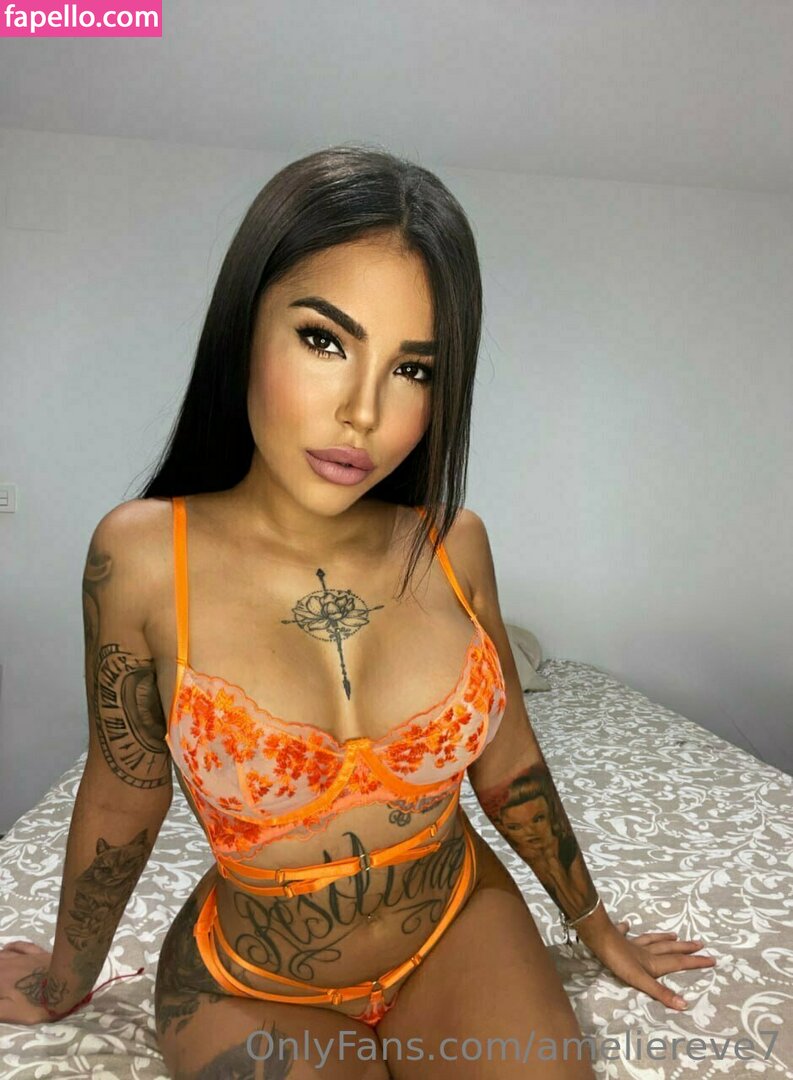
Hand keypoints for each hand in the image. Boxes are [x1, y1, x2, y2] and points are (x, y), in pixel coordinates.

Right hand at [0, 941, 54, 1024]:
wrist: (67, 984)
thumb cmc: (38, 1003)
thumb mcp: (10, 1013)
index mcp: (1, 981)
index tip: (0, 991)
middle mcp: (8, 966)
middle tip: (2, 982)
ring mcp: (24, 957)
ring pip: (3, 955)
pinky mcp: (38, 953)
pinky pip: (20, 946)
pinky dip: (10, 946)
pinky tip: (6, 946)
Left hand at [577, 918, 716, 1011]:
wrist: (599, 939)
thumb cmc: (619, 961)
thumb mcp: (641, 981)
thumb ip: (661, 993)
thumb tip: (685, 1005)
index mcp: (653, 962)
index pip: (679, 963)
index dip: (696, 962)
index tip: (712, 959)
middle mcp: (645, 951)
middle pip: (669, 949)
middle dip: (685, 948)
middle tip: (699, 943)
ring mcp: (631, 944)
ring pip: (651, 940)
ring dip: (663, 938)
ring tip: (674, 934)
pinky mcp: (617, 939)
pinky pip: (624, 932)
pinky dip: (627, 929)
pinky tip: (627, 924)